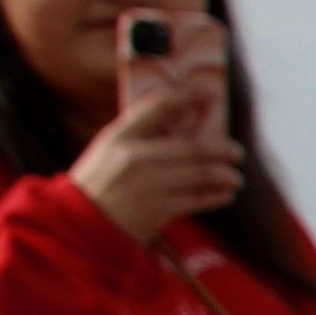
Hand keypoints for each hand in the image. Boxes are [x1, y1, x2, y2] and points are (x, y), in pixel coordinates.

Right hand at [69, 18, 240, 242]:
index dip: (187, 96)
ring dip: (225, 175)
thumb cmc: (99, 184)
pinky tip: (225, 194)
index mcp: (119, 136)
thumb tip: (181, 127)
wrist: (79, 224)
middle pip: (191, 146)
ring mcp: (146, 184)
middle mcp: (133, 156)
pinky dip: (216, 196)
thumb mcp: (109, 151)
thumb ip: (139, 137)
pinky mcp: (156, 210)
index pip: (158, 107)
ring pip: (200, 173)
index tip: (210, 90)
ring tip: (234, 177)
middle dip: (221, 148)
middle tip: (236, 151)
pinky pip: (197, 199)